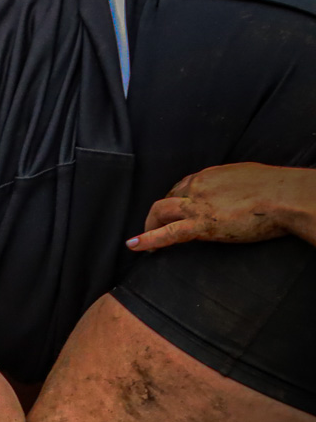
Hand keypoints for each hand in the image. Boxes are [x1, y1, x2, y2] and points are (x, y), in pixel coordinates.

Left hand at [129, 162, 315, 250]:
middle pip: (168, 198)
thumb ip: (234, 184)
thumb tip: (235, 190)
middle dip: (158, 213)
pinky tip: (135, 246)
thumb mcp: (249, 177)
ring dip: (150, 224)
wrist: (286, 197)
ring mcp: (198, 204)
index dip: (174, 200)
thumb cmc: (277, 188)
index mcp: (210, 175)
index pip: (182, 186)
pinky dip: (149, 239)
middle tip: (156, 226)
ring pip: (161, 211)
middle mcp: (198, 185)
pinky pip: (169, 233)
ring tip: (144, 238)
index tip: (173, 210)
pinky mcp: (203, 224)